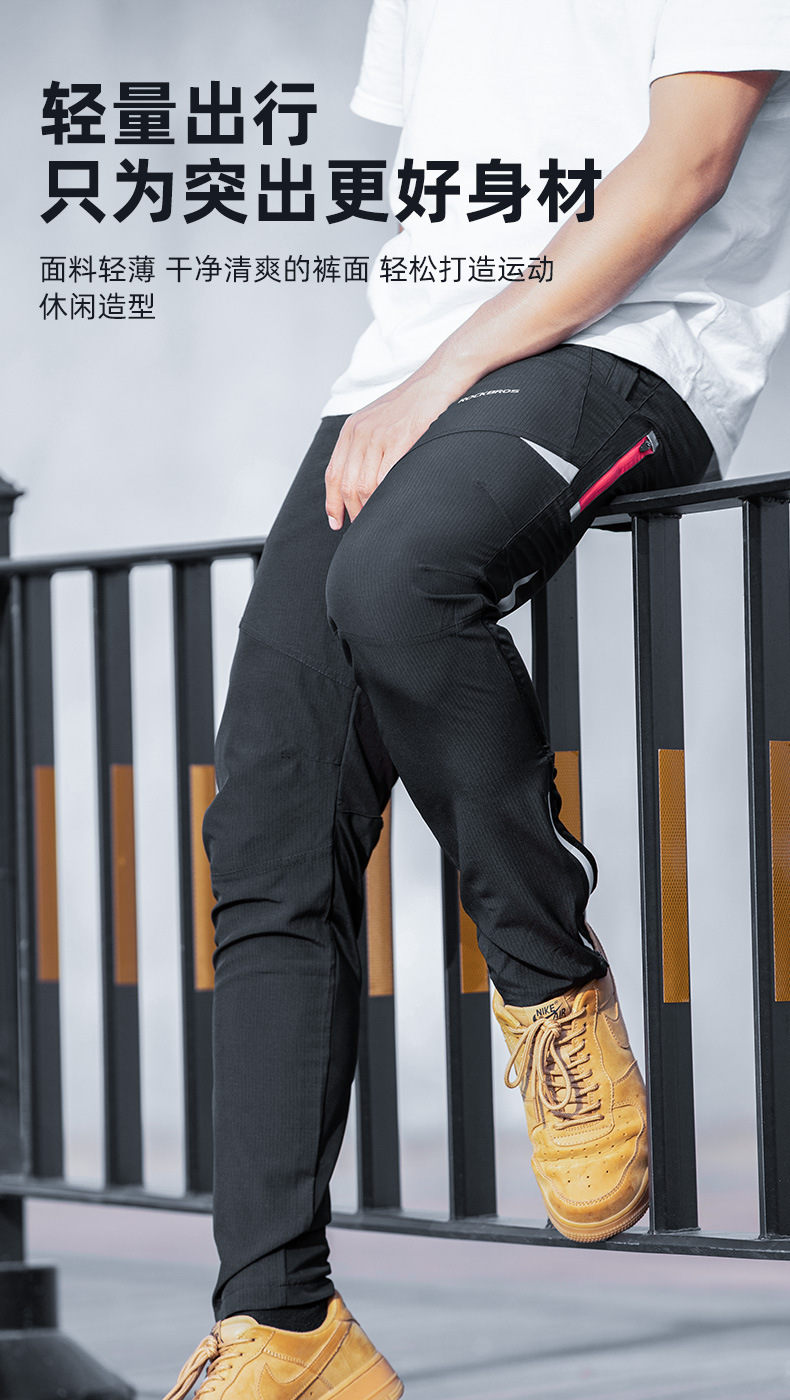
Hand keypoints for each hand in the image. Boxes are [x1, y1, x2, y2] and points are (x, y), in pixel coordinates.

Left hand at [324, 371, 464, 528]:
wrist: (439, 378)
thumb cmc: (414, 404)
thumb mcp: (379, 420)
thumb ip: (366, 446)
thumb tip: (362, 482)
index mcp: (351, 429)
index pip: (333, 474)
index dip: (332, 502)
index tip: (336, 522)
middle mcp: (360, 432)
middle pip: (347, 485)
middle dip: (353, 512)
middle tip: (363, 528)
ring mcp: (379, 435)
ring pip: (365, 486)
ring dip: (369, 510)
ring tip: (378, 522)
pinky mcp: (401, 438)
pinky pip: (386, 478)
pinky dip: (386, 497)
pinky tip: (392, 507)